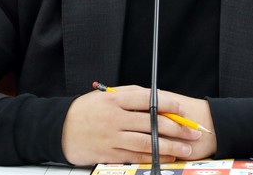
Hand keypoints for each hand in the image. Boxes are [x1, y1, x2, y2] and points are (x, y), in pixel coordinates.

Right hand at [61, 85, 208, 164]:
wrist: (59, 129)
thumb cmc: (86, 110)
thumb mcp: (106, 95)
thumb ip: (130, 96)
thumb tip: (156, 99)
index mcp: (115, 100)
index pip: (148, 100)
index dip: (168, 105)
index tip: (182, 110)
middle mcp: (115, 118)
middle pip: (152, 123)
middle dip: (177, 128)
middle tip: (193, 132)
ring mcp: (112, 138)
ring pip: (147, 142)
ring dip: (170, 146)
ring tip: (186, 149)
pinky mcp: (109, 154)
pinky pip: (135, 157)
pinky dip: (153, 157)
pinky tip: (166, 157)